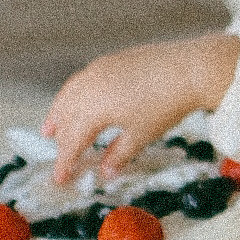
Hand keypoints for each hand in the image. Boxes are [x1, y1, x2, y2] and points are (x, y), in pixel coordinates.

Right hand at [41, 33, 239, 184]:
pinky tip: (76, 101)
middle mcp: (89, 87)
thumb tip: (106, 172)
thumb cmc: (166, 104)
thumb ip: (118, 154)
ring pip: (68, 95)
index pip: (71, 141)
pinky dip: (71, 95)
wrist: (189, 69)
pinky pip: (80, 81)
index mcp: (93, 109)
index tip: (60, 178)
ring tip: (50, 129)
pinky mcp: (108, 61)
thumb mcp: (140, 135)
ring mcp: (97, 70)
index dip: (65, 162)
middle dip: (61, 140)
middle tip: (61, 158)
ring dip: (58, 114)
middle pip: (66, 118)